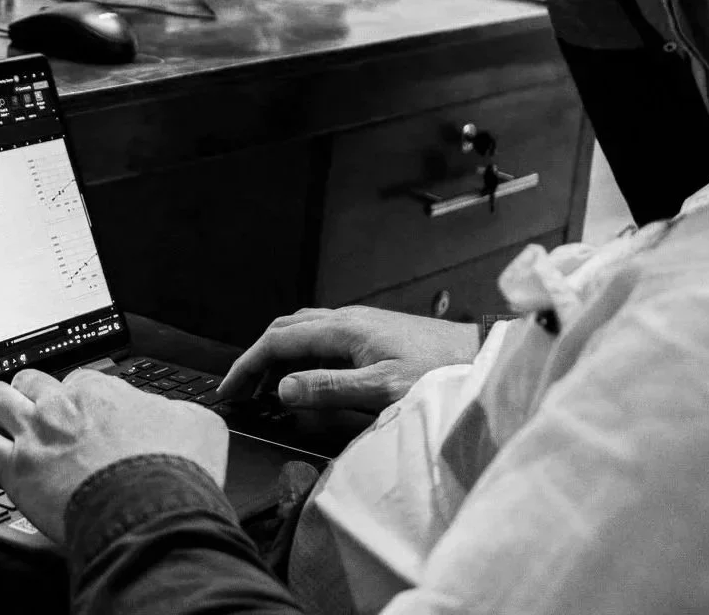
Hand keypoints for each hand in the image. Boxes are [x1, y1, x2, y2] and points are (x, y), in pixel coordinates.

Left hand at [0, 368, 228, 543]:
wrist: (150, 512)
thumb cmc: (175, 470)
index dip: (81, 397)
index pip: (80, 380)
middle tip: (34, 404)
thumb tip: (177, 416)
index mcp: (104, 391)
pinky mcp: (15, 470)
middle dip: (31, 391)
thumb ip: (177, 412)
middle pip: (33, 382)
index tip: (85, 412)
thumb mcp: (198, 423)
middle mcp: (64, 405)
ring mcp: (36, 435)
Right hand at [219, 305, 478, 413]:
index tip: (229, 390)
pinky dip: (301, 353)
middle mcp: (347, 318)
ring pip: (303, 329)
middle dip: (257, 357)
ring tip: (267, 386)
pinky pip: (322, 335)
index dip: (248, 364)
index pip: (279, 340)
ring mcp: (359, 321)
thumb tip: (283, 389)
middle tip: (242, 390)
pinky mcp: (372, 331)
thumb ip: (331, 389)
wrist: (480, 354)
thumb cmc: (438, 371)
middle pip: (286, 328)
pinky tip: (307, 375)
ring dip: (279, 354)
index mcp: (343, 328)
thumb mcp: (383, 389)